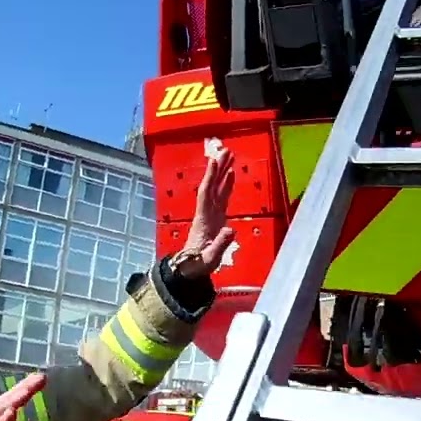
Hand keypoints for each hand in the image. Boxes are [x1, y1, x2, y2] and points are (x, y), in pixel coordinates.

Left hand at [176, 146, 236, 278]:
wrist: (189, 270)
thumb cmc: (198, 265)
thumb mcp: (209, 259)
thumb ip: (220, 245)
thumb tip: (231, 230)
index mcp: (203, 220)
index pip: (206, 193)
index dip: (210, 177)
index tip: (214, 161)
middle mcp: (206, 213)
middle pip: (212, 186)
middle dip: (218, 168)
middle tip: (226, 150)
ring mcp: (210, 214)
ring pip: (217, 189)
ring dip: (222, 172)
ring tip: (230, 156)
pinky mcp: (215, 218)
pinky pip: (222, 197)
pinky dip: (226, 185)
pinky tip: (230, 175)